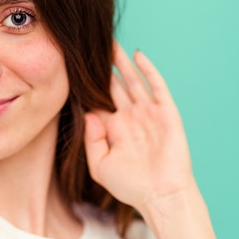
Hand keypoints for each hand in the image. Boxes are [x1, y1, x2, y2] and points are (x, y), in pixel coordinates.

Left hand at [84, 42, 196, 212]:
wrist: (160, 196)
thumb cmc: (130, 186)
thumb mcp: (99, 165)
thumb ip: (91, 139)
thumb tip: (89, 113)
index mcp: (114, 127)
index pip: (98, 99)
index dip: (87, 84)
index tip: (72, 66)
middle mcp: (130, 116)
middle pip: (114, 84)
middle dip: (103, 66)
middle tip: (90, 45)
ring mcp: (148, 113)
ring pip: (132, 80)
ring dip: (122, 62)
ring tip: (110, 42)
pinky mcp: (166, 113)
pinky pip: (156, 87)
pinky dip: (148, 70)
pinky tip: (138, 56)